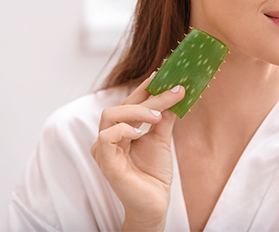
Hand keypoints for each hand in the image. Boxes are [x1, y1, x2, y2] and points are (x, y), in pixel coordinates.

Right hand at [90, 73, 184, 230]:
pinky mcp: (105, 161)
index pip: (130, 102)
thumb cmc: (154, 173)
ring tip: (158, 116)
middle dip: (148, 96)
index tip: (162, 74)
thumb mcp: (162, 139)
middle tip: (173, 92)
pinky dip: (123, 129)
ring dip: (137, 110)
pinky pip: (106, 137)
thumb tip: (174, 93)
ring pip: (111, 115)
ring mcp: (105, 148)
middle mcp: (109, 136)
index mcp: (121, 129)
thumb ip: (165, 117)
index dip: (144, 88)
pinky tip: (139, 133)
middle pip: (122, 105)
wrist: (154, 202)